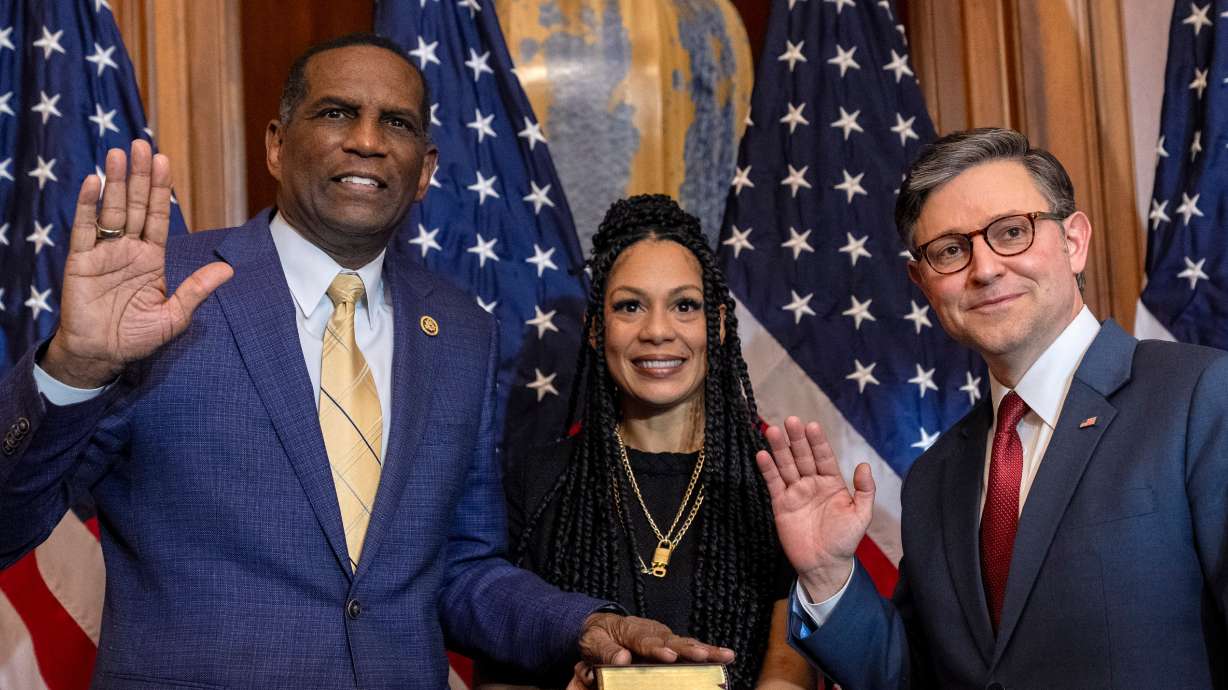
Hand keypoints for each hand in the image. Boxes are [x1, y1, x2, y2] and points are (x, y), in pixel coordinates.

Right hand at [40, 140, 232, 387]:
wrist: (101, 355)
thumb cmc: (137, 337)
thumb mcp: (174, 315)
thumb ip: (196, 290)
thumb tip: (229, 270)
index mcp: (152, 258)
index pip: (158, 216)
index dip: (161, 189)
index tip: (163, 161)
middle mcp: (128, 249)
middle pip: (135, 205)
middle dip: (140, 175)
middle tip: (141, 144)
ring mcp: (104, 253)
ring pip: (111, 210)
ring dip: (116, 182)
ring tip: (119, 153)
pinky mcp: (80, 261)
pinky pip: (84, 228)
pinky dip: (88, 205)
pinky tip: (94, 182)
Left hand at [568, 612, 734, 687]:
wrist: (601, 626)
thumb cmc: (597, 636)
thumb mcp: (593, 642)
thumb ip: (606, 651)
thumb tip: (622, 658)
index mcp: (631, 631)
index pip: (645, 641)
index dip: (657, 648)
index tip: (669, 655)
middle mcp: (653, 631)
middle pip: (673, 641)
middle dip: (689, 649)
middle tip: (704, 655)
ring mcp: (664, 636)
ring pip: (687, 643)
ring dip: (706, 650)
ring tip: (726, 655)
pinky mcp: (671, 643)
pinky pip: (690, 647)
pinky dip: (708, 651)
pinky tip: (726, 657)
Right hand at [755, 417, 874, 601]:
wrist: (824, 565)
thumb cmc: (845, 540)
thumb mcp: (861, 515)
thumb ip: (864, 490)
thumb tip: (864, 465)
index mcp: (832, 482)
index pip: (823, 456)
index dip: (817, 442)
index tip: (811, 426)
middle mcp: (812, 483)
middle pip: (802, 456)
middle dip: (796, 439)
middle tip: (790, 421)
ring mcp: (795, 492)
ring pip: (786, 466)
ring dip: (779, 449)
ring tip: (773, 431)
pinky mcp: (781, 504)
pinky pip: (773, 483)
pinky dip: (767, 469)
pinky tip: (762, 454)